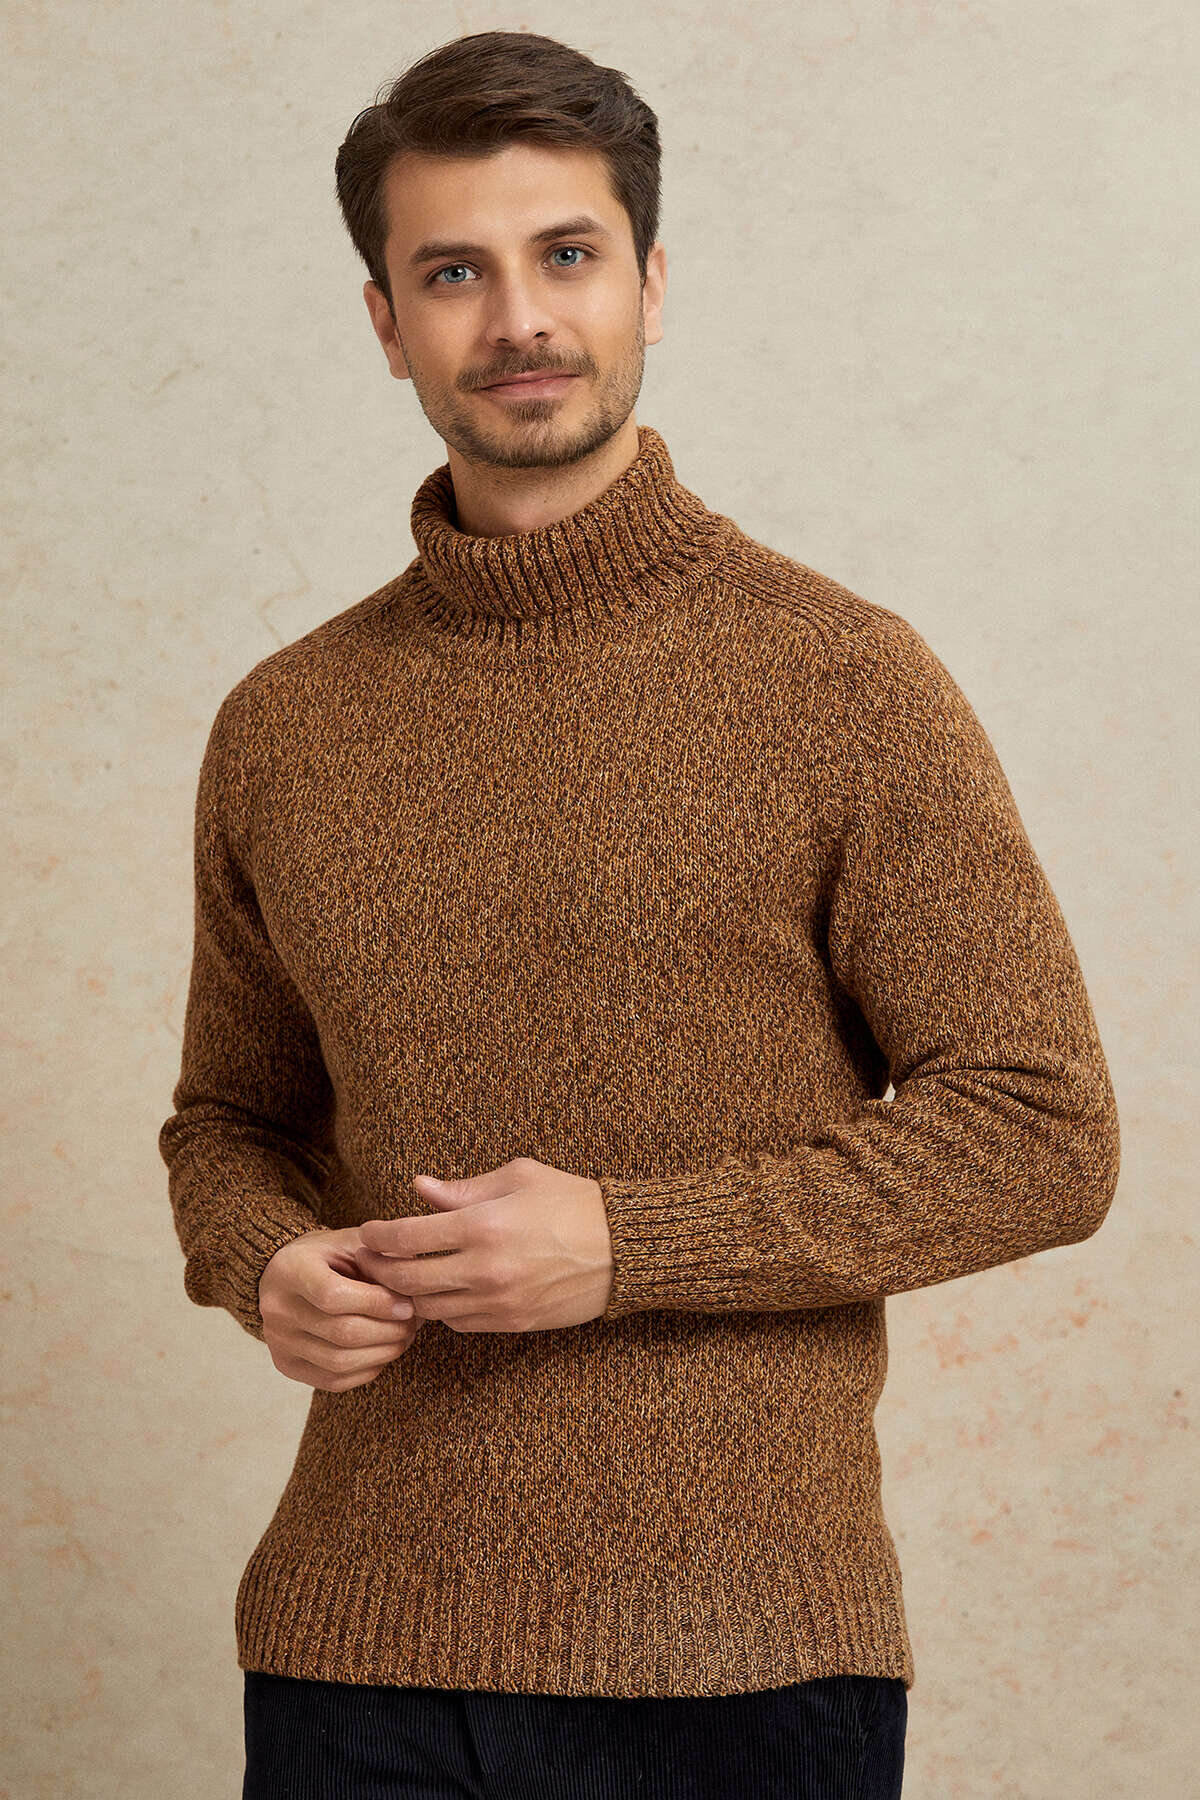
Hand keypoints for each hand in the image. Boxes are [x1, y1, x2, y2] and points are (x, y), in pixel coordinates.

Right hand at [258, 1225, 425, 1389]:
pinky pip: (335, 1379)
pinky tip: (383, 1350)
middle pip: (341, 1333)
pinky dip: (368, 1369)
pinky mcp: (287, 1365)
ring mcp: (278, 1341)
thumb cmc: (328, 1256)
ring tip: (404, 1337)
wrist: (285, 1275)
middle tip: (414, 1322)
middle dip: (388, 1331)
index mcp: (291, 1269)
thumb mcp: (354, 1243)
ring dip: (383, 1353)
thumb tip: (415, 1287)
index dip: (377, 1304)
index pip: (334, 1296)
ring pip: (339, 1362)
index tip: (408, 1304)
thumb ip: (382, 1259)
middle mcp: (277, 1309)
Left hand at [355, 1156, 614, 1332]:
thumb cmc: (573, 1202)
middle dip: (381, 1270)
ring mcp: (497, 1301)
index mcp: (483, 1224)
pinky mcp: (511, 1323)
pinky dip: (443, 1309)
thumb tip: (420, 1189)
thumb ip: (463, 1188)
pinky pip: (458, 1323)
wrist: (624, 1250)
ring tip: (402, 1278)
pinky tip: (442, 1292)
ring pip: (428, 1308)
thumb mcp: (519, 1177)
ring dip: (409, 1294)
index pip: (407, 1236)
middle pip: (407, 1279)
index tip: (368, 1232)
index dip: (378, 1236)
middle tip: (371, 1260)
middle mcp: (484, 1268)